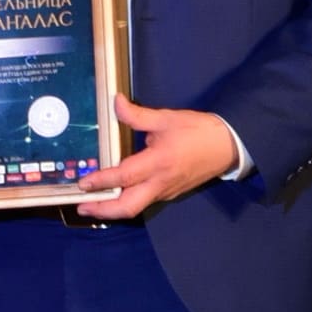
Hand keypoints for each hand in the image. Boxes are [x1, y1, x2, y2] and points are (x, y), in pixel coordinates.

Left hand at [76, 93, 239, 220]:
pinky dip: (128, 202)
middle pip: (129, 207)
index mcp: (159, 163)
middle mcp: (161, 182)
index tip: (82, 183)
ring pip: (137, 207)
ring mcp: (167, 190)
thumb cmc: (198, 130)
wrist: (230, 145)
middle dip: (103, 210)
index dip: (101, 181)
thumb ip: (137, 114)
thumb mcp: (166, 118)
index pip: (124, 176)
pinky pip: (146, 201)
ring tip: (92, 204)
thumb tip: (114, 101)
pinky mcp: (172, 192)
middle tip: (81, 206)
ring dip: (113, 208)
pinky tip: (116, 194)